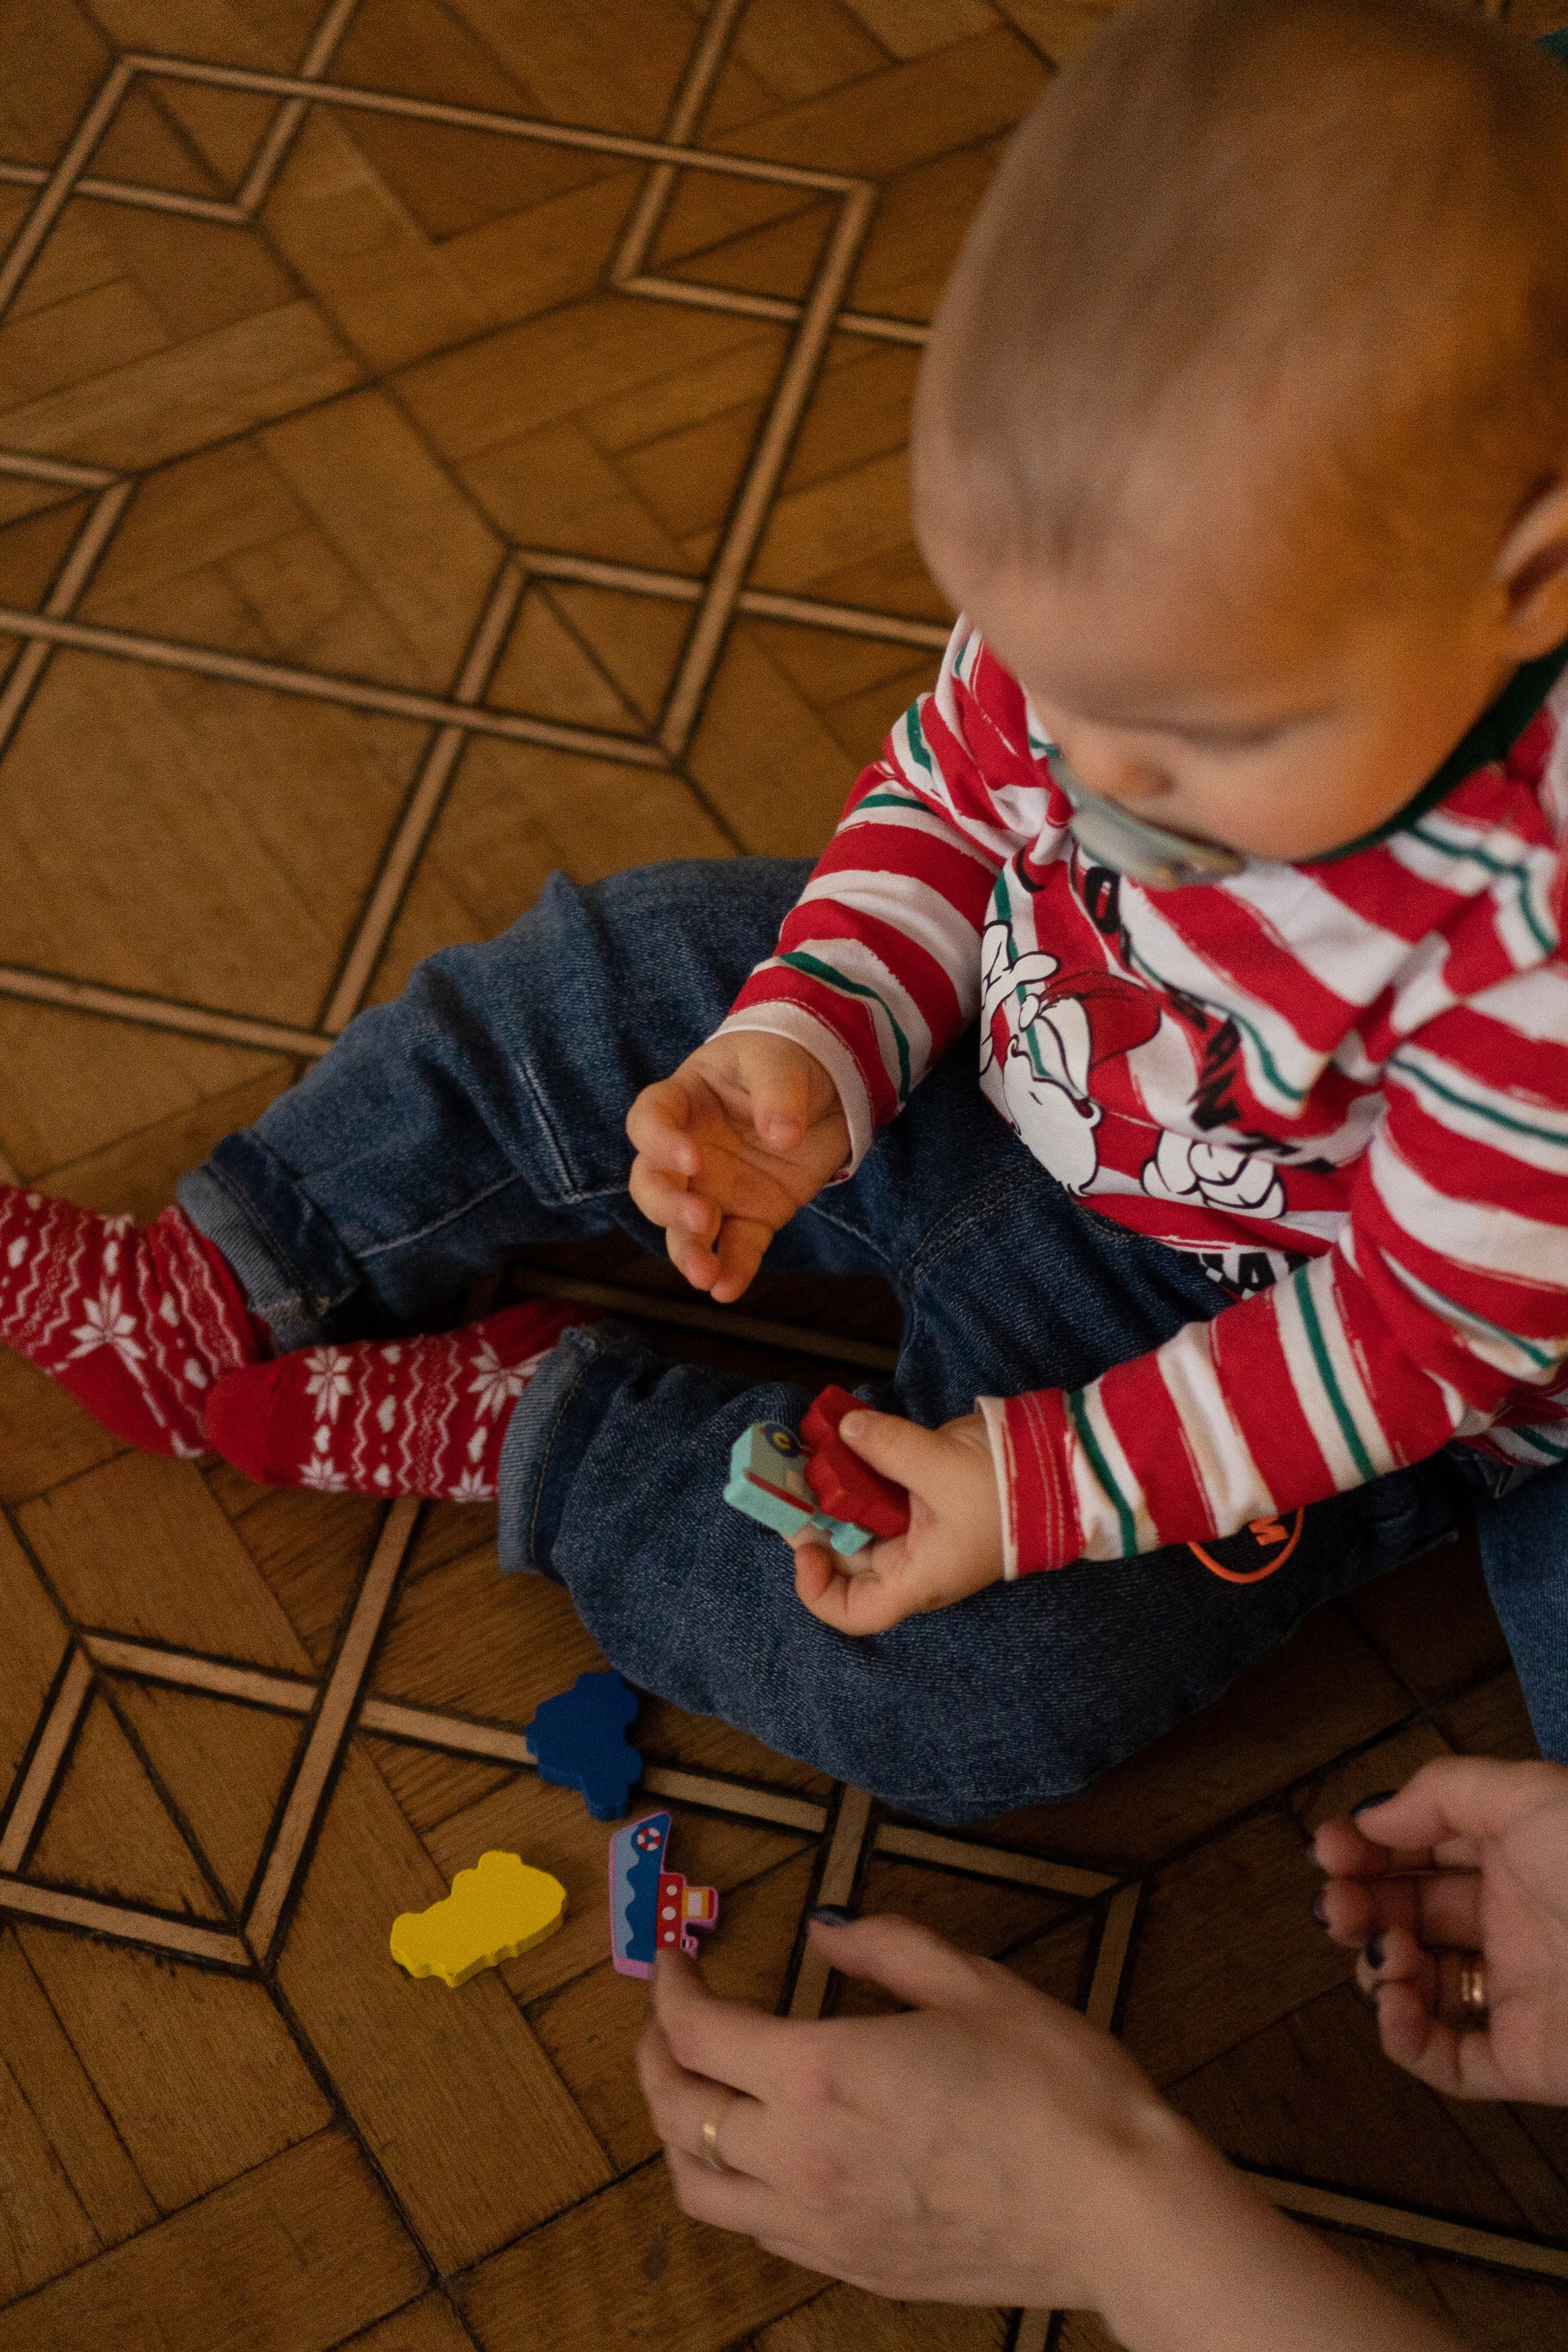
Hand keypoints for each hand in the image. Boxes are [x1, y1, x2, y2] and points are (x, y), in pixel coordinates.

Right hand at [626, 1034, 848, 1302]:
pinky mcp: (752, 1215)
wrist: (825, 1084)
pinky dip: (732, 1270)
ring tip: (704, 1275)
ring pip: (683, 1228)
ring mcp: (717, 1189)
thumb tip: (782, 1136)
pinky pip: (736, 1247)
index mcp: (684, 1101)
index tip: (691, 1158)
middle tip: (699, 1218)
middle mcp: (689, 1152)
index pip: (649, 1121)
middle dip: (668, 1206)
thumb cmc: (784, 1060)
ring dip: (688, 1251)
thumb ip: (778, 1092)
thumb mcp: (780, 1060)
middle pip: (653, 1184)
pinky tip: (729, 1290)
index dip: (659, 1142)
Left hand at [636, 1911, 1183, 2308]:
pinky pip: (757, 2231)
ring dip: (677, 2133)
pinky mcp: (855, 2270)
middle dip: (656, 2054)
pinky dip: (731, 2187)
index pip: (699, 2032)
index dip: (672, 1987)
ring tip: (692, 2091)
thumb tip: (826, 1928)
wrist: (1117, 2210)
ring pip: (699, 2190)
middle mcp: (803, 2157)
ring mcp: (823, 2226)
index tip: (678, 1958)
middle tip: (669, 2017)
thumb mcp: (974, 1982)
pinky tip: (759, 2154)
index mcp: (822, 2074)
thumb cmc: (1056, 2088)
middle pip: (677, 2112)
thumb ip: (886, 1946)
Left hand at [788, 1408, 1003, 1633]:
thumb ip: (886, 1447)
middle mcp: (911, 1561)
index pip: (853, 1612)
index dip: (817, 1589)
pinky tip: (842, 1437)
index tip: (803, 1544)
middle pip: (845, 1557)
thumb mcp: (940, 1466)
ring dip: (831, 1488)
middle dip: (813, 1521)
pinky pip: (880, 1489)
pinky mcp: (926, 1495)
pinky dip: (858, 1467)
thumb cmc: (1005, 1490)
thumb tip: (845, 1429)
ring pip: (858, 1518)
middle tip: (788, 1478)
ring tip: (807, 1450)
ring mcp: (918, 1528)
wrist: (1066, 1467)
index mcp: (916, 1578)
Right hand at [1313, 1756, 1567, 2100]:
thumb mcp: (1529, 1795)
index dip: (1369, 1845)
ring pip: (1419, 1983)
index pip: (1423, 1847)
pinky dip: (1404, 2037)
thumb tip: (1372, 1815)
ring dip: (1378, 1965)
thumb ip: (1443, 1791)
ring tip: (1384, 1951)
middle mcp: (1514, 1920)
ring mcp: (1517, 1992)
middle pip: (1410, 1911)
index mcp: (1519, 1853)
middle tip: (1338, 1903)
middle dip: (1359, 1903)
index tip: (1331, 1847)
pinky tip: (1393, 2002)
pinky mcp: (1524, 2059)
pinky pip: (1446, 2058)